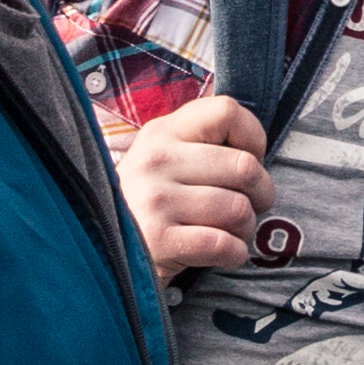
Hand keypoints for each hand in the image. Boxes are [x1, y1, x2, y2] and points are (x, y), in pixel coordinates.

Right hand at [116, 93, 268, 275]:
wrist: (102, 250)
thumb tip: (257, 154)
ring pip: (239, 209)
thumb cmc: (151, 204)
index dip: (253, 137)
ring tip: (230, 231)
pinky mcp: (158, 240)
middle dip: (261, 193)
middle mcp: (155, 161)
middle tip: (250, 206)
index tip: (249, 159)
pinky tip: (224, 254)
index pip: (227, 111)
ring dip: (246, 228)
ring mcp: (154, 200)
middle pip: (245, 167)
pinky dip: (235, 254)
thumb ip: (203, 146)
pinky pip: (224, 245)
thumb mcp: (165, 160)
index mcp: (162, 132)